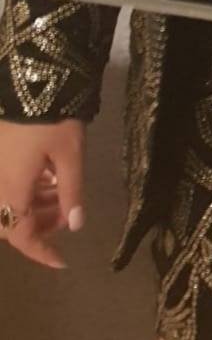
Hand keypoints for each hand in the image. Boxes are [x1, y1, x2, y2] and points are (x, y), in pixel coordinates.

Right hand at [0, 118, 85, 267]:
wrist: (30, 78)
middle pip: (12, 220)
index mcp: (12, 190)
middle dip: (39, 225)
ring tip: (62, 191)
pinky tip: (49, 173)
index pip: (22, 236)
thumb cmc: (53, 119)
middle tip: (65, 215)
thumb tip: (75, 225)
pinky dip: (28, 185)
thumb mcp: (71, 155)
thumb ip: (72, 191)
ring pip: (10, 201)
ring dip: (35, 204)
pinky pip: (8, 181)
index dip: (41, 252)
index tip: (62, 261)